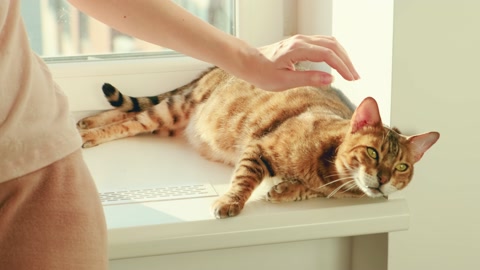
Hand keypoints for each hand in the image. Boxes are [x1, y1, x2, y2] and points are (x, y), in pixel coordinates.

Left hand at [245, 35, 359, 90]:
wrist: (248, 62)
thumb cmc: (262, 73)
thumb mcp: (284, 81)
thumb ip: (308, 79)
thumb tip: (331, 79)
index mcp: (298, 49)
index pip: (328, 55)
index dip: (342, 67)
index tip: (351, 79)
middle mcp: (301, 41)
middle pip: (333, 46)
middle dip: (346, 61)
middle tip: (355, 77)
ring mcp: (301, 40)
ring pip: (330, 43)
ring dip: (342, 56)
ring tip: (350, 72)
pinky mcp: (301, 43)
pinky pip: (323, 44)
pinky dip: (334, 53)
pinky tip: (338, 63)